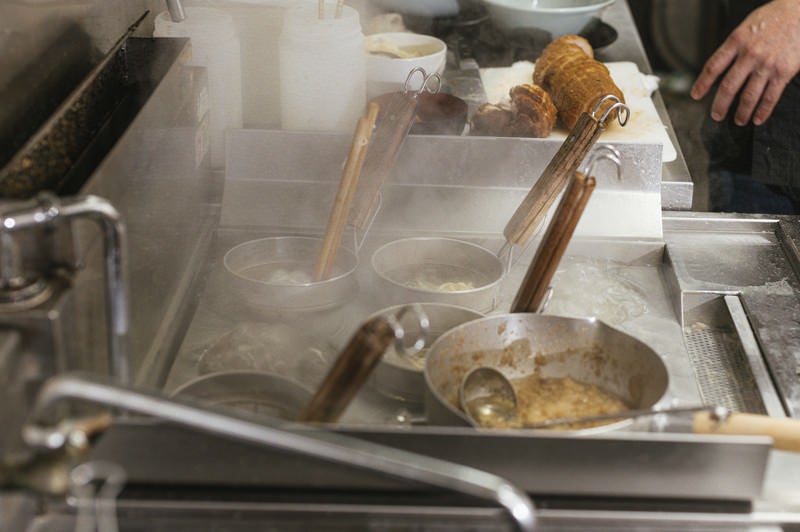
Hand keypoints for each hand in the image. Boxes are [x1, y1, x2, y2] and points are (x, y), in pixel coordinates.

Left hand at [690, 0, 799, 125]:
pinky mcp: (784, 71)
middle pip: (728, 86)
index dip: (702, 83)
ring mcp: (767, 64)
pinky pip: (770, 96)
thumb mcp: (746, 27)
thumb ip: (734, 47)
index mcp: (737, 41)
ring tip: (738, 120)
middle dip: (720, 105)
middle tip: (716, 115)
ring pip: (748, 96)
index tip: (696, 95)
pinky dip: (763, 111)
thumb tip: (720, 68)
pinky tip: (758, 118)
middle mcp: (749, 54)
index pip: (713, 66)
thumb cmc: (774, 17)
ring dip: (741, 112)